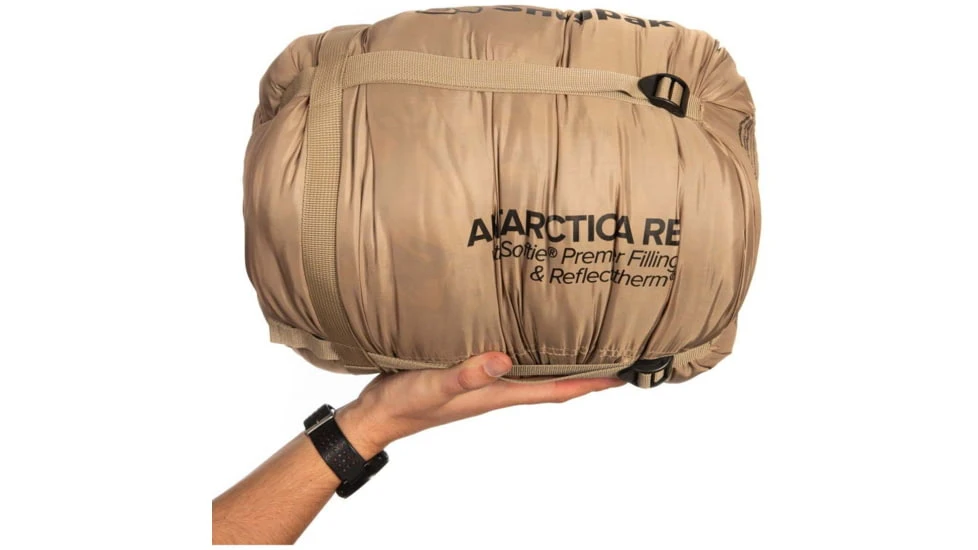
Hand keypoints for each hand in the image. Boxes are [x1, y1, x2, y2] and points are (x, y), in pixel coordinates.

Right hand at [334, 352, 625, 455]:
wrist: (376, 414)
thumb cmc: (405, 403)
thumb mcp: (435, 386)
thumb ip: (467, 374)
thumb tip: (503, 359)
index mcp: (497, 393)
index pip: (554, 390)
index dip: (589, 384)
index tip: (621, 375)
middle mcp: (496, 388)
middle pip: (551, 382)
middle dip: (583, 372)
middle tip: (613, 354)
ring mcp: (483, 382)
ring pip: (531, 371)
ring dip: (557, 362)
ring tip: (582, 341)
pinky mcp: (468, 371)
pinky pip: (506, 361)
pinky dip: (525, 350)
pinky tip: (524, 334)